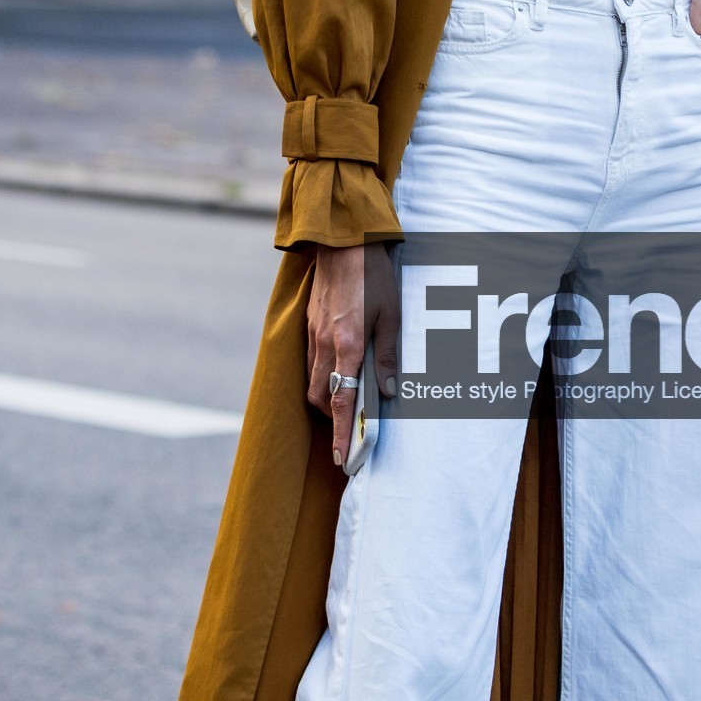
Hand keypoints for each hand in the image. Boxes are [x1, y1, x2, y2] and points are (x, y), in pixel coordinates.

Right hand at [307, 243, 399, 466]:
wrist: (342, 243)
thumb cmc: (373, 278)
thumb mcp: (392, 317)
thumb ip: (388, 356)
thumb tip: (389, 391)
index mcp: (348, 345)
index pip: (342, 401)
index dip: (341, 432)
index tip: (342, 457)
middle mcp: (326, 345)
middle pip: (321, 398)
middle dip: (334, 418)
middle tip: (351, 424)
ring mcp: (313, 336)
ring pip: (313, 382)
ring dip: (327, 397)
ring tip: (347, 399)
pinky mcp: (309, 326)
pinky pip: (310, 362)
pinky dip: (322, 375)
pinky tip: (338, 369)